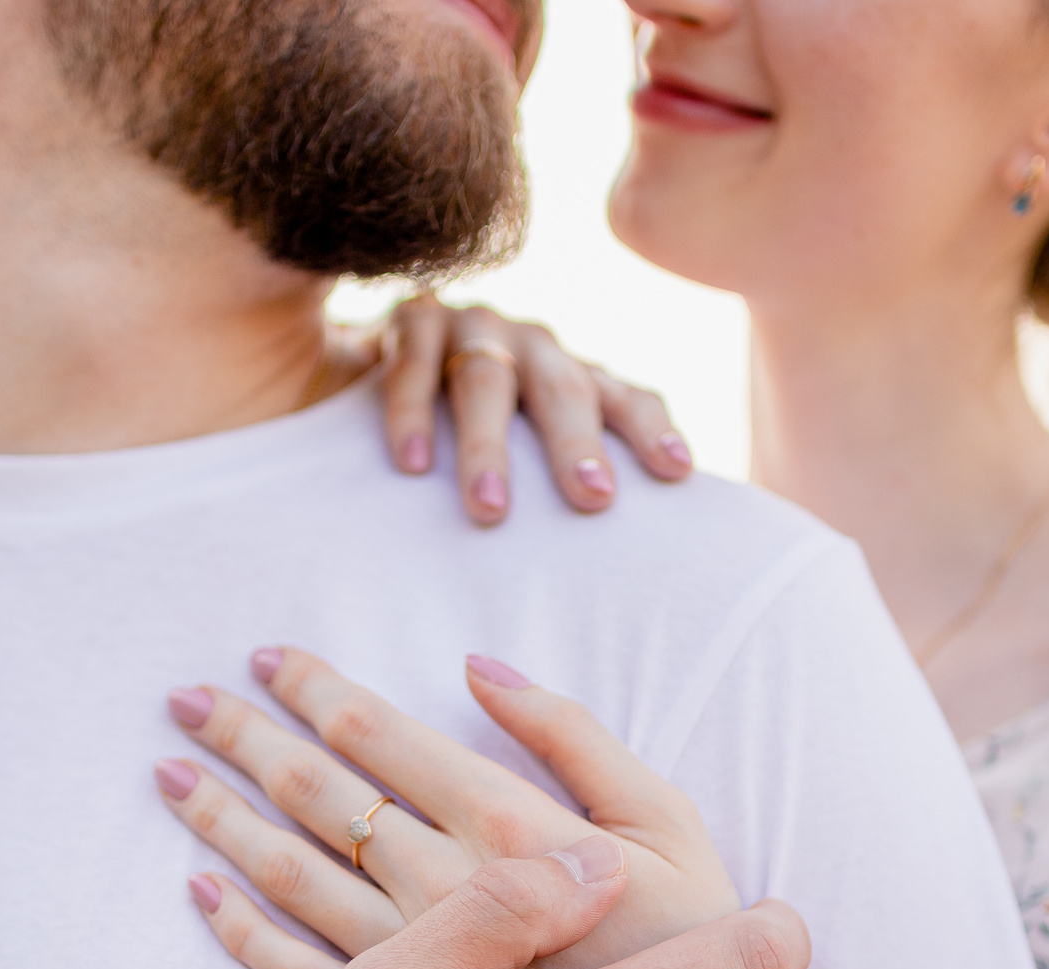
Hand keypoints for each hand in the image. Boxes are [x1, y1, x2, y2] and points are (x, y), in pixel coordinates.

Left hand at [159, 646, 740, 968]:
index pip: (385, 740)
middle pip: (318, 798)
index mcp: (505, 831)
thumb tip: (479, 666)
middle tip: (186, 701)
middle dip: (249, 739)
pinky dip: (239, 934)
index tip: (267, 658)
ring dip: (224, 821)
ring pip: (289, 879)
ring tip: (172, 776)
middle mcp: (440, 893)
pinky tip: (202, 895)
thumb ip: (578, 738)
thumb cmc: (695, 950)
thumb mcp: (670, 825)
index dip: (320, 692)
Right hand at [369, 294, 692, 524]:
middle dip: (578, 444)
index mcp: (571, 376)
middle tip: (593, 499)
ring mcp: (474, 327)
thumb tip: (610, 568)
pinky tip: (415, 465)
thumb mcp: (522, 445)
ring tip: (490, 509)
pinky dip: (414, 414)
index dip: (651, 429)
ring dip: (488, 446)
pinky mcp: (412, 320)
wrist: (372, 357)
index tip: (677, 471)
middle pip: (563, 389)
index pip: (624, 397)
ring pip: (485, 379)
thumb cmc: (463, 428)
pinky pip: (414, 364)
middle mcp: (532, 346)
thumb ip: (557, 480)